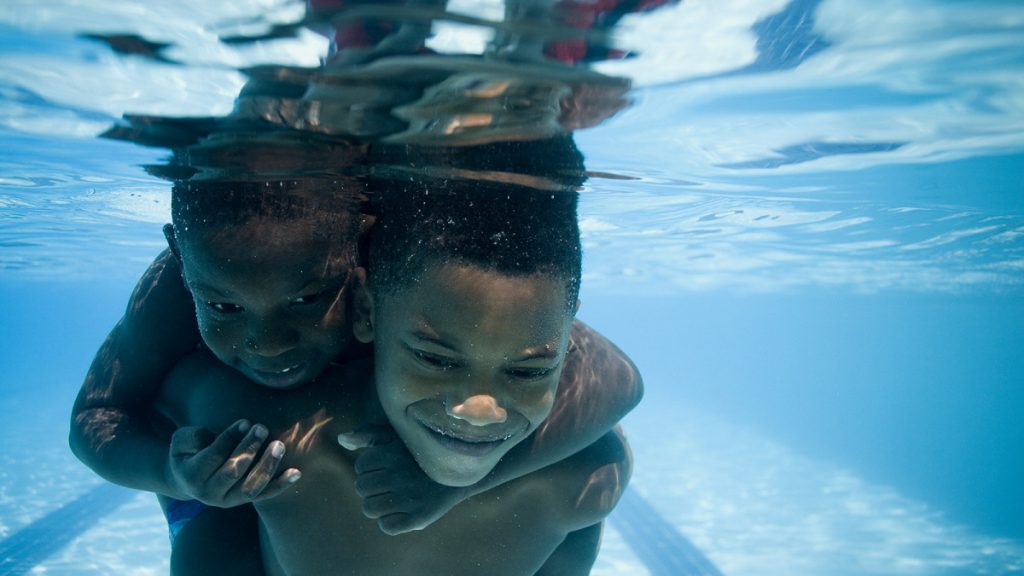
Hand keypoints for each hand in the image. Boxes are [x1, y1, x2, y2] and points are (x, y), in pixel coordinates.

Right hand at [168, 419, 300, 506]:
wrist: (188, 478)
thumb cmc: (189, 452)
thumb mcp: (181, 441)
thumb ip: (192, 437)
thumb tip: (210, 436)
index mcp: (192, 477)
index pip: (214, 455)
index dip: (230, 438)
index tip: (245, 421)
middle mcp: (209, 494)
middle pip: (233, 472)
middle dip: (248, 449)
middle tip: (262, 428)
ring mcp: (228, 501)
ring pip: (250, 488)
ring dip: (266, 466)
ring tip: (278, 446)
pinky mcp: (243, 501)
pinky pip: (265, 495)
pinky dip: (281, 485)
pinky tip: (296, 473)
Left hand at [339, 425, 469, 534]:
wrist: (463, 473)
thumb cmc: (423, 453)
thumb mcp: (398, 436)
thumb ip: (369, 435)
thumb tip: (342, 439)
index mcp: (393, 454)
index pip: (361, 466)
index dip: (371, 467)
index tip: (387, 467)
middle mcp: (399, 475)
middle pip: (361, 488)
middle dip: (372, 486)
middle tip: (389, 483)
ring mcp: (409, 498)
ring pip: (369, 508)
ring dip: (377, 504)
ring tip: (392, 497)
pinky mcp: (418, 518)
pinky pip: (386, 526)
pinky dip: (390, 521)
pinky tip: (401, 511)